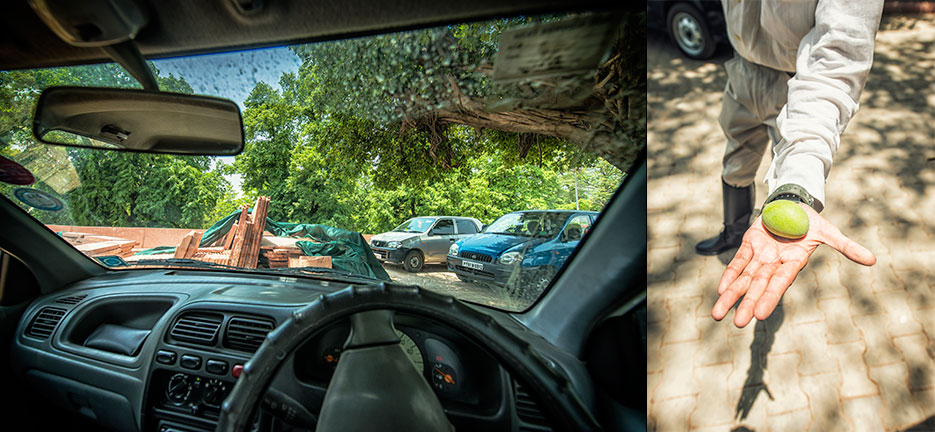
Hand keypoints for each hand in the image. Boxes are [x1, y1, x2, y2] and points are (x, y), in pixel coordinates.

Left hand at [711, 203, 875, 326]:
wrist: (793, 205)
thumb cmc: (811, 222)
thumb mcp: (829, 232)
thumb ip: (846, 247)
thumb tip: (872, 260)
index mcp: (793, 263)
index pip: (779, 283)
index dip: (770, 297)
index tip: (760, 315)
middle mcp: (774, 263)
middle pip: (758, 286)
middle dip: (747, 303)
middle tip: (737, 323)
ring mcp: (761, 254)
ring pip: (743, 277)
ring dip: (731, 294)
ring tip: (718, 313)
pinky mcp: (749, 243)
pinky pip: (738, 261)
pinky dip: (729, 273)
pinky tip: (721, 289)